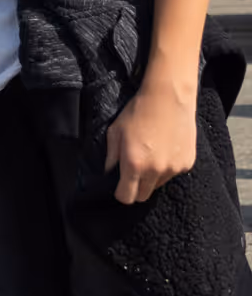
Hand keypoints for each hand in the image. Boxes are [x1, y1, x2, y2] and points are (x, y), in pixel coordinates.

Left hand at [105, 77, 196, 203]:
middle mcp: (155, 171)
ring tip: (150, 154)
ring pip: (158, 185)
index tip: (119, 186)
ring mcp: (173, 169)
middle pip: (143, 196)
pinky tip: (164, 148)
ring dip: (152, 177)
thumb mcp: (115, 130)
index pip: (127, 197)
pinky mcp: (187, 164)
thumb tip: (109, 172)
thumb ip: (111, 155)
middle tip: (133, 171)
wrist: (167, 99)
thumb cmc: (137, 112)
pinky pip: (172, 174)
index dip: (121, 193)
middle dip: (136, 188)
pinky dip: (166, 167)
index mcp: (134, 164)